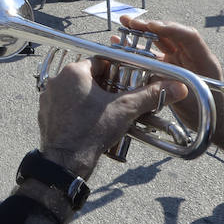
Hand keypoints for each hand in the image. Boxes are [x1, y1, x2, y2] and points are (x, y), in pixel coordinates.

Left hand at [37, 59, 185, 177]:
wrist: (66, 161)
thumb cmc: (91, 132)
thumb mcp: (125, 110)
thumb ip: (150, 95)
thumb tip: (176, 87)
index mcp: (74, 72)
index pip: (100, 62)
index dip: (117, 71)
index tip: (127, 81)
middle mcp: (57, 81)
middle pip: (88, 77)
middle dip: (106, 87)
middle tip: (120, 99)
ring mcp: (49, 98)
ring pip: (76, 92)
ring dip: (92, 99)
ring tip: (108, 112)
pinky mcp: (46, 114)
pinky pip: (66, 106)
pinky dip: (79, 111)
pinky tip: (92, 122)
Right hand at [117, 15, 219, 126]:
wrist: (215, 121)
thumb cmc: (208, 111)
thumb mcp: (188, 101)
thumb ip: (169, 86)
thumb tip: (148, 74)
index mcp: (203, 60)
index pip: (189, 37)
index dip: (170, 29)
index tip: (151, 26)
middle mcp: (191, 56)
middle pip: (171, 34)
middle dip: (150, 26)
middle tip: (131, 22)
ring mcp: (180, 60)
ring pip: (160, 41)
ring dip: (142, 33)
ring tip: (124, 25)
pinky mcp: (170, 66)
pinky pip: (153, 54)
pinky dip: (139, 48)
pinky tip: (123, 43)